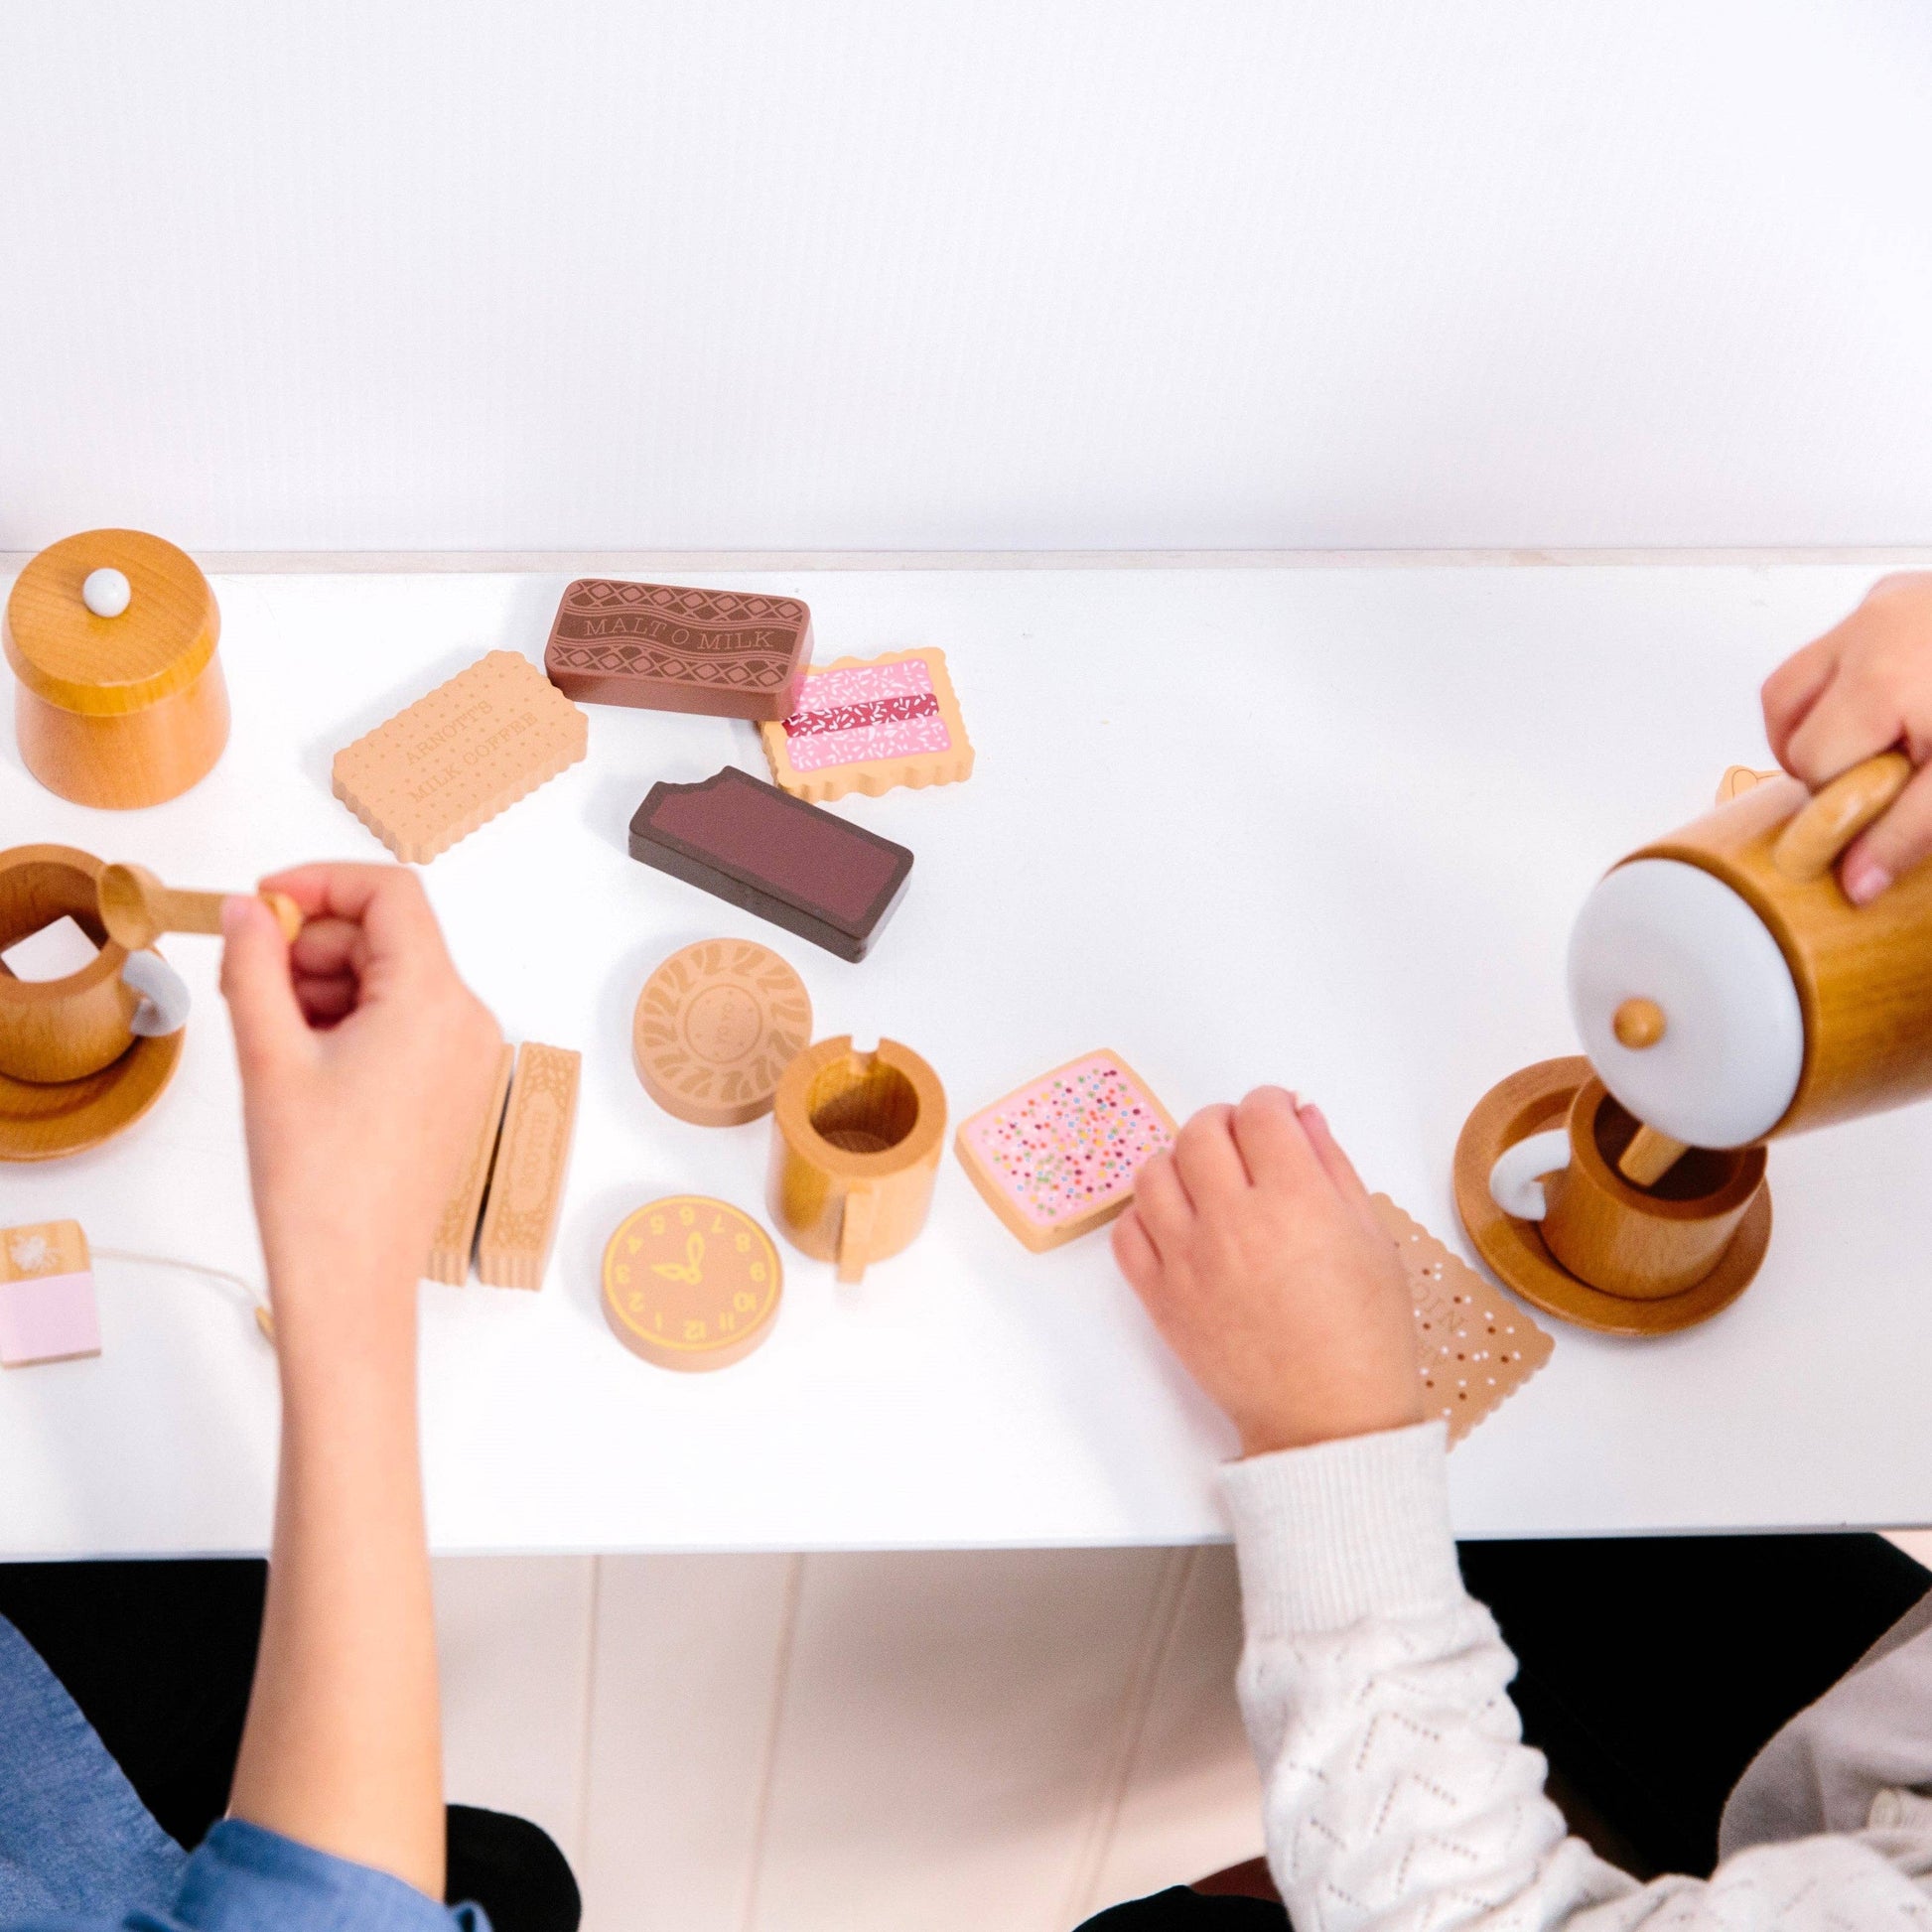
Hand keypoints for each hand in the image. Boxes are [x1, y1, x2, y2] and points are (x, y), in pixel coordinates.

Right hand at [220, 864, 502, 1359]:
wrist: (352, 1275)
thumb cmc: (317, 1181)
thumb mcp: (269, 1055)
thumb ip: (255, 964)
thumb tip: (247, 907)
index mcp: (434, 1001)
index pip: (391, 894)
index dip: (321, 883)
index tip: (262, 902)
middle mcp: (467, 1020)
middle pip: (388, 937)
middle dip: (312, 947)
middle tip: (246, 983)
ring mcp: (467, 1055)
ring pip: (392, 980)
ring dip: (326, 987)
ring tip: (271, 1039)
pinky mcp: (454, 1085)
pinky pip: (404, 1022)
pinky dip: (352, 1022)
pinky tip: (304, 1063)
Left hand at [1112, 1088, 1421, 1459]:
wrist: (1328, 1421)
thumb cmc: (1364, 1335)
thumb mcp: (1372, 1238)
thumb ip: (1333, 1165)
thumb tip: (1301, 1114)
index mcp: (1297, 1204)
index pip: (1261, 1115)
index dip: (1270, 1103)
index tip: (1278, 1114)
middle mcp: (1235, 1225)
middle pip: (1201, 1132)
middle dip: (1224, 1122)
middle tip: (1244, 1141)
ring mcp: (1189, 1262)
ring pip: (1154, 1173)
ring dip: (1179, 1161)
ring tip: (1207, 1179)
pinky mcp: (1160, 1299)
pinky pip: (1127, 1232)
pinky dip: (1147, 1214)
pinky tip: (1179, 1221)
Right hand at [1762, 572, 1931, 903]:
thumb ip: (1910, 830)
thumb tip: (1856, 880)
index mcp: (1881, 679)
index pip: (1813, 761)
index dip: (1840, 797)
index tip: (1876, 809)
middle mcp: (1870, 630)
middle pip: (1786, 715)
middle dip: (1821, 758)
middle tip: (1878, 780)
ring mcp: (1880, 603)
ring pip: (1797, 678)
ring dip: (1815, 722)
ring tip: (1871, 750)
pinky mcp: (1895, 591)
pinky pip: (1837, 645)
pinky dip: (1844, 684)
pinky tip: (1891, 706)